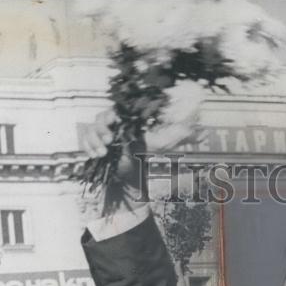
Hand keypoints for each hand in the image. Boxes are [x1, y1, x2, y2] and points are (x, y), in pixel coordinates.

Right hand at [77, 109, 200, 196]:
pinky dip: (89, 147)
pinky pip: (84, 139)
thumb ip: (180, 133)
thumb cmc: (148, 157)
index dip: (112, 115)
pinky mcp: (93, 143)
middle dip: (102, 129)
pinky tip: (97, 156)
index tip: (114, 121)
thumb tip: (200, 127)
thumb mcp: (165, 144)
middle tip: (109, 140)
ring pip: (90, 128)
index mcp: (129, 119)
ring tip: (103, 152)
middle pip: (101, 117)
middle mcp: (114, 123)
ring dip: (95, 140)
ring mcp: (102, 133)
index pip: (117, 109)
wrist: (132, 176)